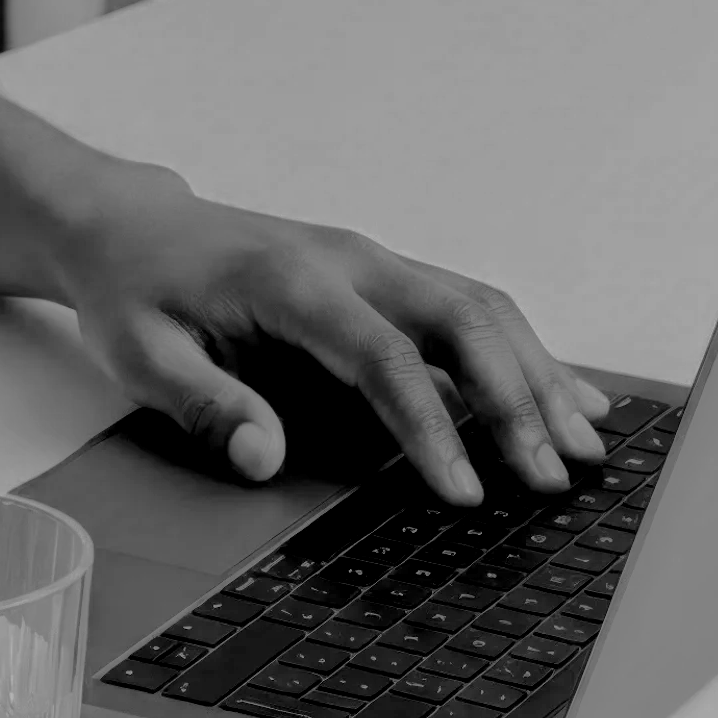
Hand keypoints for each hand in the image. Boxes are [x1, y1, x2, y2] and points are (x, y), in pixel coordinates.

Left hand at [56, 171, 610, 504]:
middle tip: (550, 478)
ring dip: (537, 376)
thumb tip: (264, 458)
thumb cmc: (135, 291)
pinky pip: (470, 308)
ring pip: (479, 310)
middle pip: (459, 320)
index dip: (430, 427)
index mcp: (291, 280)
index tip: (465, 491)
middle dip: (515, 401)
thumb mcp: (140, 354)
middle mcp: (350, 260)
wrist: (133, 225)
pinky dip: (525, 353)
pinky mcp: (384, 276)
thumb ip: (205, 404)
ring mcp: (374, 262)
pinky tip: (569, 397)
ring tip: (584, 448)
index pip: (382, 356)